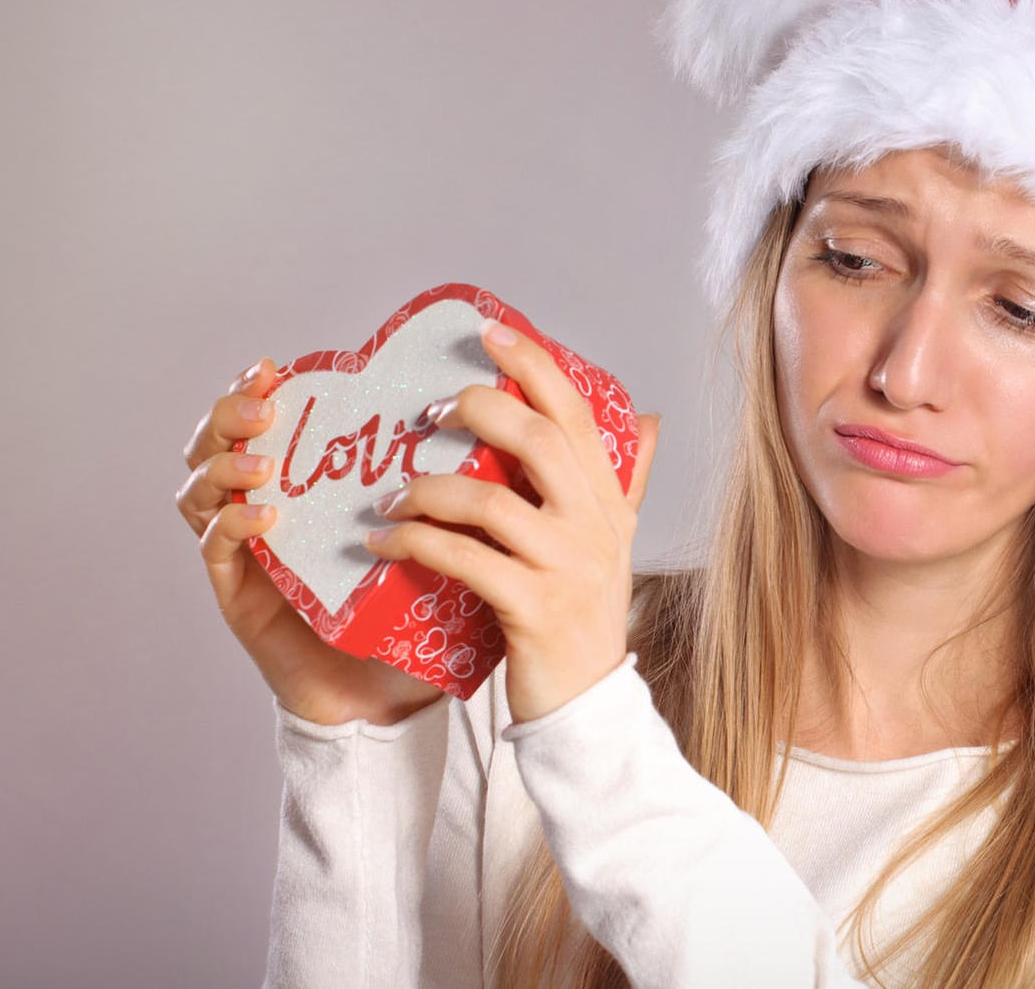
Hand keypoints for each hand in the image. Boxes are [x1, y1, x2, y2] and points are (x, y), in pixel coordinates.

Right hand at [176, 359, 444, 726]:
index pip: (259, 424)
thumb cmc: (412, 611)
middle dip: (227, 414)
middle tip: (263, 401)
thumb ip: (444, 484)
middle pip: (211, 445)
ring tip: (263, 459)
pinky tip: (266, 516)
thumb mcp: (432, 535)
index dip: (254, 390)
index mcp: (304, 488)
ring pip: (198, 491)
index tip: (275, 365)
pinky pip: (215, 551)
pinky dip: (233, 525)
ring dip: (224, 465)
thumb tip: (499, 419)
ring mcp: (245, 555)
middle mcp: (264, 512)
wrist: (395, 695)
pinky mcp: (239, 598)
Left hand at [363, 318, 660, 724]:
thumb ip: (626, 482)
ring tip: (390, 494)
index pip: (576, 414)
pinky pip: (464, 559)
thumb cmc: (585, 617)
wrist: (587, 703)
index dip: (532, 366)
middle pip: (537, 441)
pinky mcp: (532, 609)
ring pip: (490, 501)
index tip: (488, 331)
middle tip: (426, 414)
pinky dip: (416, 542)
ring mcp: (567, 567)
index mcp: (609, 501)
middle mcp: (596, 526)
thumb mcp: (615, 542)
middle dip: (475, 412)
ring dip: (428, 489)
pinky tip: (384, 541)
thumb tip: (650, 420)